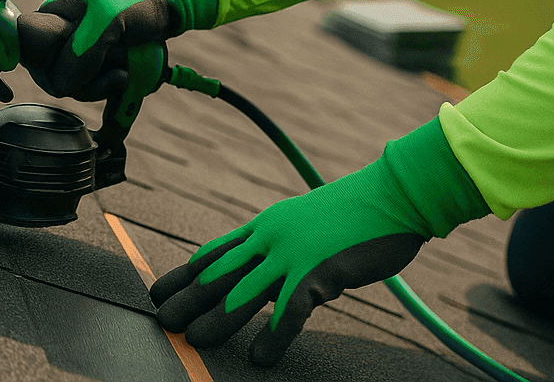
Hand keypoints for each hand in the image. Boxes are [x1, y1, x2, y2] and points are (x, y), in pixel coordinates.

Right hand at [16, 0, 214, 100]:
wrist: (171, 2)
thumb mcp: (109, 18)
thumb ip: (83, 50)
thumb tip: (61, 84)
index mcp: (53, 15)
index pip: (28, 51)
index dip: (45, 64)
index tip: (72, 68)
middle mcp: (61, 36)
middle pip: (52, 78)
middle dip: (84, 80)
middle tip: (113, 66)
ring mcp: (80, 53)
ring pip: (74, 89)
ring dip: (103, 84)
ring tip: (125, 68)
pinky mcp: (98, 66)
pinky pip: (93, 90)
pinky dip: (110, 89)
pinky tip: (126, 79)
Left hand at [148, 118, 490, 365]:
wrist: (393, 196)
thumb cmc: (356, 215)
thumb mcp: (307, 227)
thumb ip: (284, 249)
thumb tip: (269, 281)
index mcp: (267, 227)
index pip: (216, 251)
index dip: (185, 273)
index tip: (159, 289)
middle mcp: (271, 238)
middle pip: (219, 271)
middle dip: (187, 297)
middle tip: (161, 318)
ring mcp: (293, 253)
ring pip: (244, 291)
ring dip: (217, 319)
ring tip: (194, 341)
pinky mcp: (319, 270)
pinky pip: (290, 310)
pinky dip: (273, 336)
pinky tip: (261, 357)